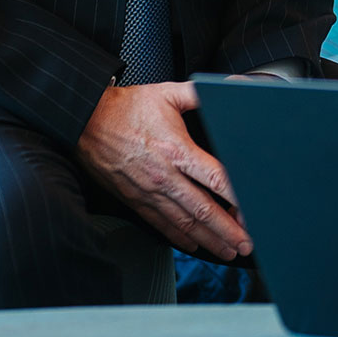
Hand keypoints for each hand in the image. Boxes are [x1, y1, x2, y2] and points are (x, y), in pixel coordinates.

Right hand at [77, 81, 252, 259]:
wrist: (84, 121)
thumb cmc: (124, 108)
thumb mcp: (166, 93)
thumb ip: (198, 93)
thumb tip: (227, 86)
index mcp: (176, 150)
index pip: (215, 179)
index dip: (237, 198)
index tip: (253, 212)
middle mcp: (165, 176)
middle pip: (203, 210)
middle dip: (228, 231)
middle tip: (247, 244)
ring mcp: (149, 192)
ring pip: (184, 223)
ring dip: (208, 240)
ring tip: (228, 250)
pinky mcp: (135, 200)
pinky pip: (160, 224)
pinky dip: (179, 238)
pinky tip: (194, 244)